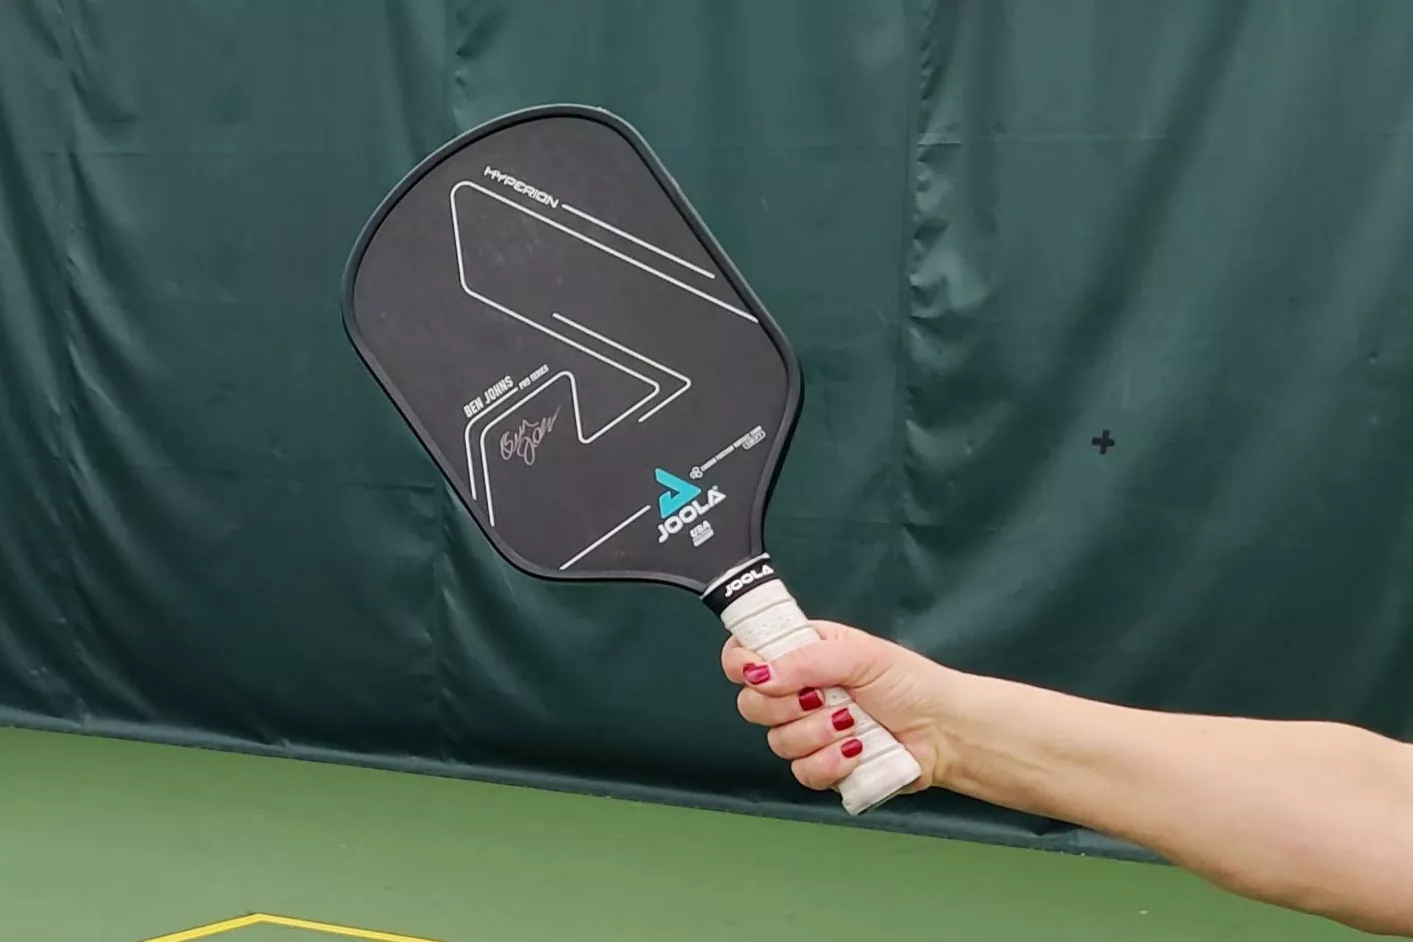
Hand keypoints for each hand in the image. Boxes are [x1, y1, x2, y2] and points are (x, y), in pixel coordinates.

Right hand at [721, 620, 954, 793]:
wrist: (944, 730)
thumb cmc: (911, 684)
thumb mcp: (860, 655)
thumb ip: (806, 660)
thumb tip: (761, 674)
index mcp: (801, 654)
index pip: (744, 656)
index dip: (742, 665)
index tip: (758, 672)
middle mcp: (798, 693)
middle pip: (751, 705)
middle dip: (786, 705)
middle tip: (822, 696)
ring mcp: (808, 733)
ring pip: (777, 742)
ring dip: (817, 733)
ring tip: (854, 722)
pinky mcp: (823, 767)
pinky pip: (802, 773)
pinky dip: (830, 763)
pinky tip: (856, 751)